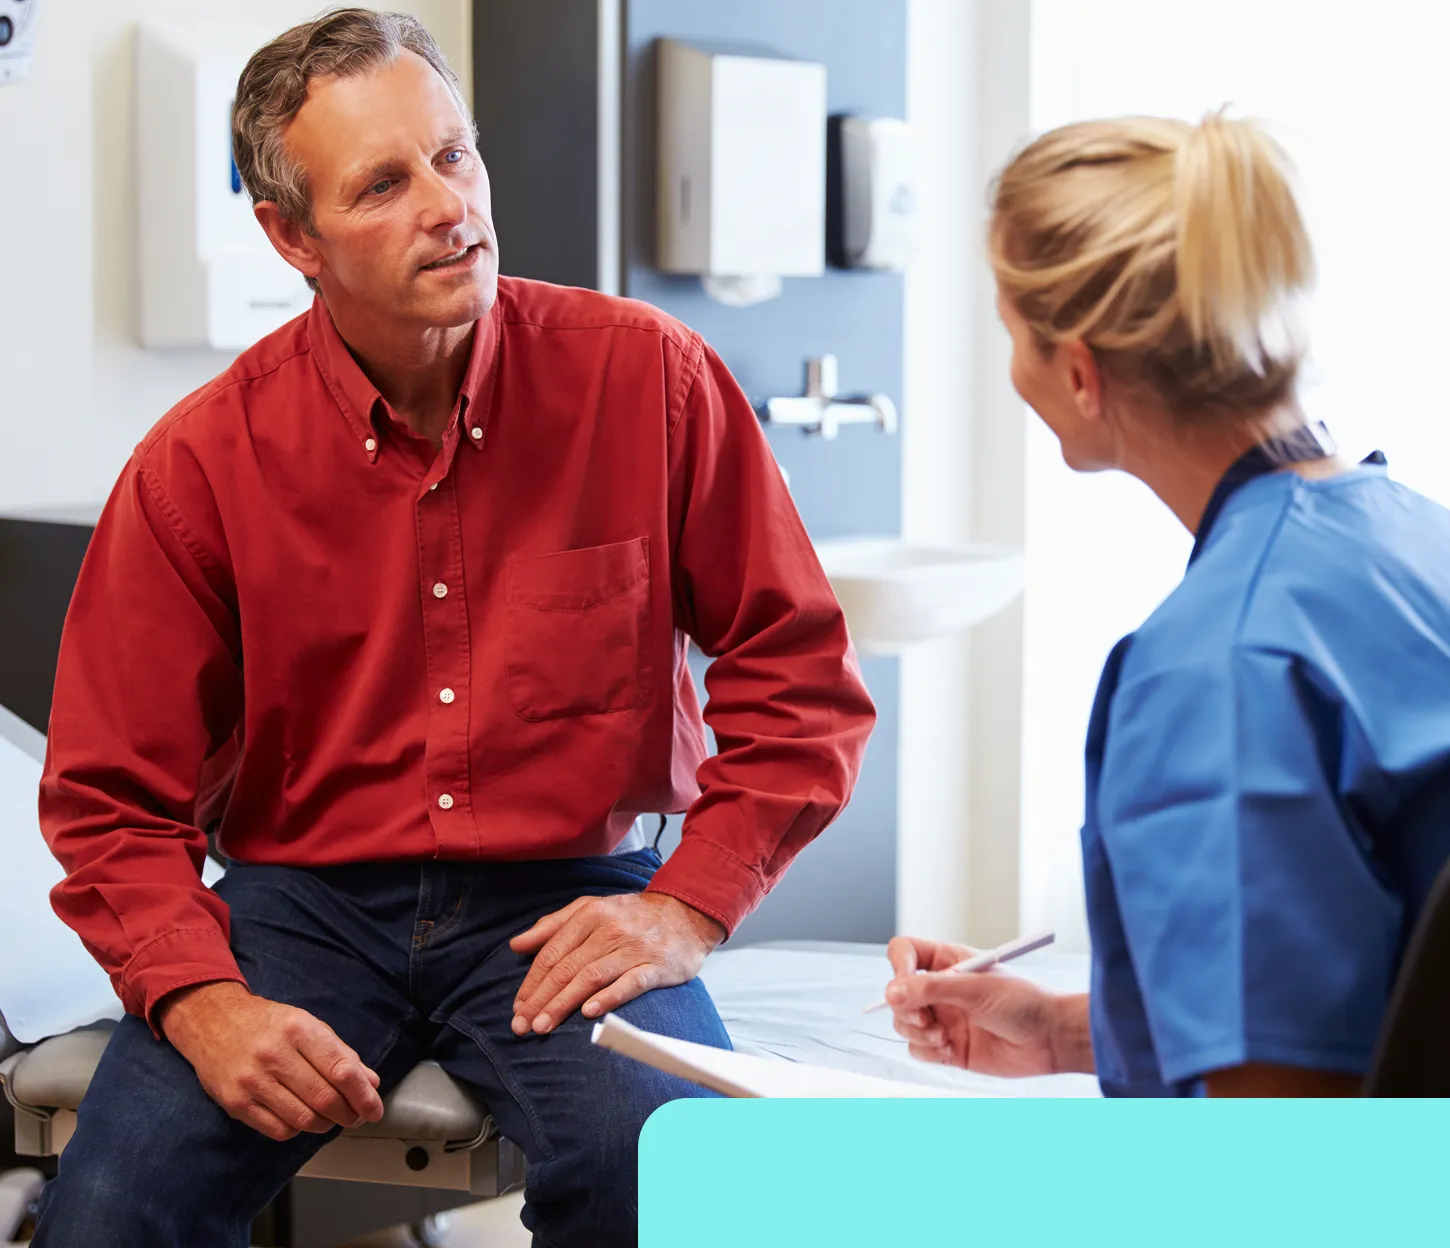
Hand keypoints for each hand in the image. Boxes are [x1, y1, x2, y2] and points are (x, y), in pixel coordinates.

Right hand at [157, 981, 383, 1141]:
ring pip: (303, 1119)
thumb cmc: (267, 1023)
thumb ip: (340, 1053)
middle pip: (324, 1098)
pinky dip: (297, 1130)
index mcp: (299, 1029)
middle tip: (356, 1117)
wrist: (212, 1021)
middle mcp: (275, 1055)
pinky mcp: (236, 1103)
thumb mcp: (307, 1024)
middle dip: (348, 1114)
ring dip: (325, 1124)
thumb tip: (371, 1083)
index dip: (363, 1094)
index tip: (374, 1108)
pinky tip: (301, 1118)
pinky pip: (278, 1130)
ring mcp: (252, 1080)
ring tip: (330, 1118)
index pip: (341, 1069)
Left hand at [510, 892, 725, 1034]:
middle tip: (522, 1025)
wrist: (686, 913)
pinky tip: (589, 1013)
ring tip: (543, 1026)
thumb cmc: (632, 915)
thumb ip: (553, 925)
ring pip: (591, 977)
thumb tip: (517, 945)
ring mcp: (633, 949)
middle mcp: (610, 930)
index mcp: (590, 915)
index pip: (552, 953)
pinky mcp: (656, 966)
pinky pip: (630, 983)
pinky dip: (609, 997)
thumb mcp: (591, 908)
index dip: (532, 982)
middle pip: (567, 968)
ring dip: (564, 1003)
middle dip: (540, 999)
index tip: (517, 1007)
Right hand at [885, 936, 1082, 1077]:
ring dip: (918, 1035)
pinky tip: (952, 1052)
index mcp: (947, 961)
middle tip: (928, 1021)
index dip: (898, 967)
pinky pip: (918, 1050)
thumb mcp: (975, 989)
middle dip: (906, 1011)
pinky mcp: (948, 1047)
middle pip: (897, 994)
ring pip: (904, 1024)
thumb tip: (892, 992)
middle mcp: (940, 989)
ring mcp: (943, 1018)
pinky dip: (928, 1053)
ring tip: (944, 1038)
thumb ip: (931, 989)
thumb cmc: (1023, 1002)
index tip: (904, 986)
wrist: (1050, 1040)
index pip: (904, 953)